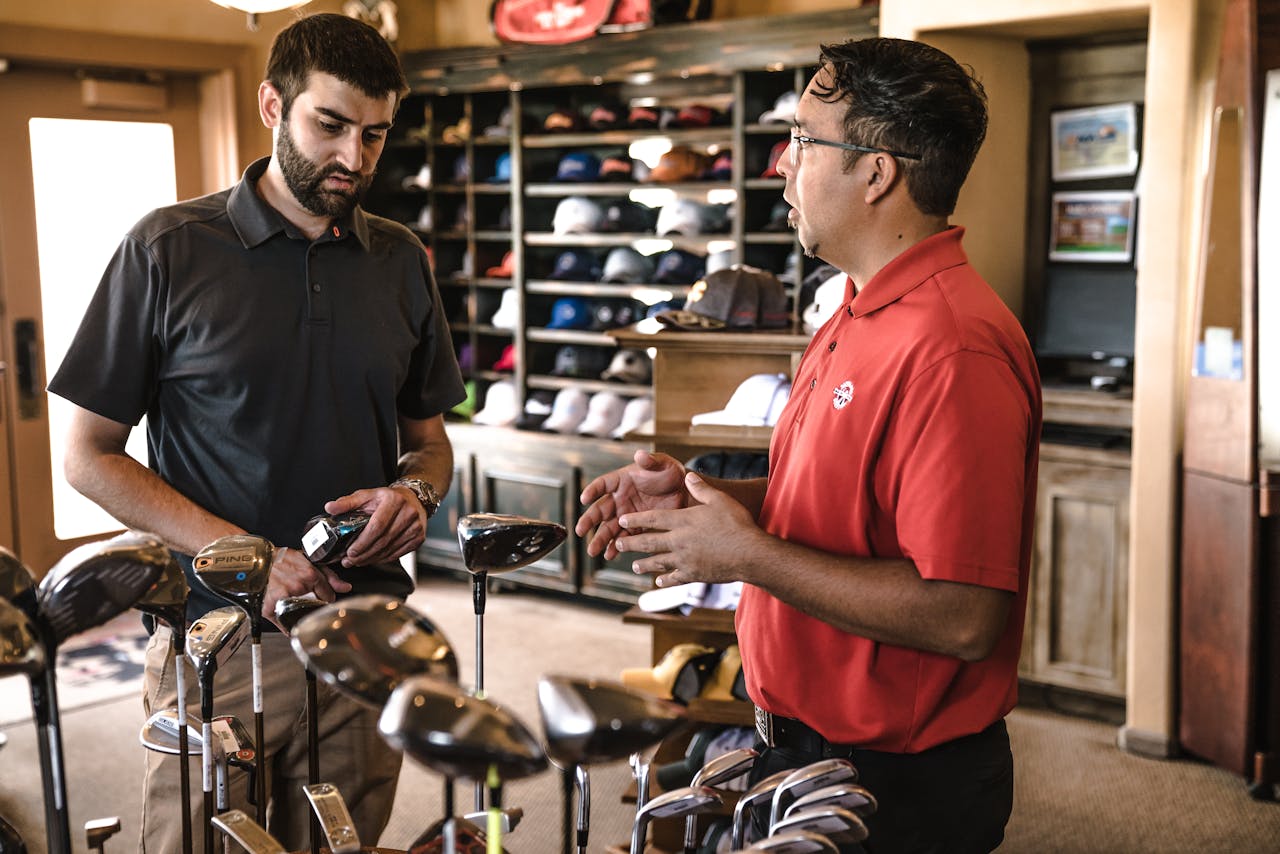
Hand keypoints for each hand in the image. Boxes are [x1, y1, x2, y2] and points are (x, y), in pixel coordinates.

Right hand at [263, 546, 350, 629]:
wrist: (259, 560)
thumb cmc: (283, 559)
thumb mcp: (309, 561)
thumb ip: (330, 575)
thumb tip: (346, 588)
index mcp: (309, 575)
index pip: (328, 596)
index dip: (327, 598)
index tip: (323, 598)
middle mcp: (298, 586)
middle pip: (316, 605)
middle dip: (314, 604)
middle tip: (306, 598)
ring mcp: (284, 597)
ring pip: (301, 614)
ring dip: (300, 613)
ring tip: (295, 603)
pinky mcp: (271, 606)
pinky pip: (284, 624)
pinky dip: (287, 625)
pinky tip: (287, 620)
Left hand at [323, 485, 426, 567]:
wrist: (414, 499)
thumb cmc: (388, 498)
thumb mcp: (367, 495)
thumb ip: (347, 502)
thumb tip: (329, 507)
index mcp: (394, 500)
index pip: (377, 526)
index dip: (363, 542)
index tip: (350, 551)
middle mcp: (408, 513)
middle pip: (383, 540)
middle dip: (364, 554)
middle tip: (349, 560)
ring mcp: (416, 527)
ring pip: (390, 549)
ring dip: (372, 558)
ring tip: (357, 561)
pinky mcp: (419, 538)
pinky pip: (398, 553)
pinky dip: (383, 558)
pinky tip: (372, 559)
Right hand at [576, 450, 689, 559]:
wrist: (686, 493)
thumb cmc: (671, 473)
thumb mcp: (663, 464)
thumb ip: (650, 461)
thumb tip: (640, 454)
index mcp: (622, 480)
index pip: (603, 484)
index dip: (593, 490)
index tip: (584, 499)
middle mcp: (620, 498)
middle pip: (600, 510)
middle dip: (589, 521)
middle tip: (580, 531)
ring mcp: (626, 514)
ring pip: (609, 528)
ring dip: (600, 539)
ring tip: (592, 551)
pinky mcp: (636, 527)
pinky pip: (623, 538)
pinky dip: (616, 547)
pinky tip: (609, 555)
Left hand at [613, 471, 764, 587]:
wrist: (750, 554)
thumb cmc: (737, 524)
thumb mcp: (720, 500)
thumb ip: (701, 489)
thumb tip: (689, 476)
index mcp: (683, 521)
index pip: (652, 519)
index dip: (635, 520)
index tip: (621, 520)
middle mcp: (679, 541)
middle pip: (649, 542)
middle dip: (631, 543)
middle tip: (618, 544)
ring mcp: (685, 560)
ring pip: (658, 563)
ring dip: (644, 564)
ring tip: (635, 566)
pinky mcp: (694, 575)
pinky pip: (674, 579)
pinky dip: (665, 580)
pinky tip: (659, 581)